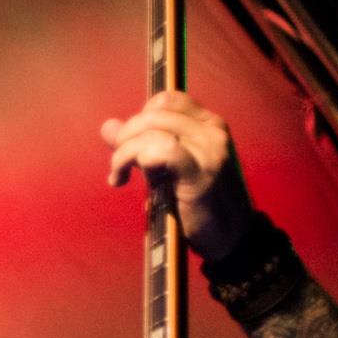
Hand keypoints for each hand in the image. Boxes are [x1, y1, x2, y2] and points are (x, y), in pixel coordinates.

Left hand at [102, 92, 252, 261]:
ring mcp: (209, 150)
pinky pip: (162, 150)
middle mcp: (212, 130)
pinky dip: (136, 161)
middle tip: (117, 166)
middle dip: (124, 138)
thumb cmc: (196, 205)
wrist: (230, 238)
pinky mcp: (201, 173)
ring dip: (124, 153)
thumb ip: (139, 144)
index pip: (166, 100)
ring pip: (153, 131)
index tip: (128, 145)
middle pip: (154, 114)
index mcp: (208, 124)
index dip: (139, 118)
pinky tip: (124, 181)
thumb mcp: (165, 168)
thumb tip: (107, 125)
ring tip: (119, 176)